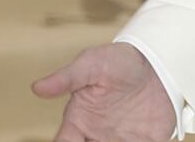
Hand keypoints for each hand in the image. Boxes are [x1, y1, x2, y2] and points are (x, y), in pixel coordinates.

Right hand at [33, 42, 175, 141]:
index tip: (75, 141)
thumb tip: (37, 87)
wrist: (156, 60)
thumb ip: (67, 78)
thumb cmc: (117, 61)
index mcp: (78, 123)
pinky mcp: (147, 140)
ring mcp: (122, 140)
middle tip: (103, 141)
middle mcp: (97, 136)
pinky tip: (142, 141)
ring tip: (122, 140)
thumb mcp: (91, 64)